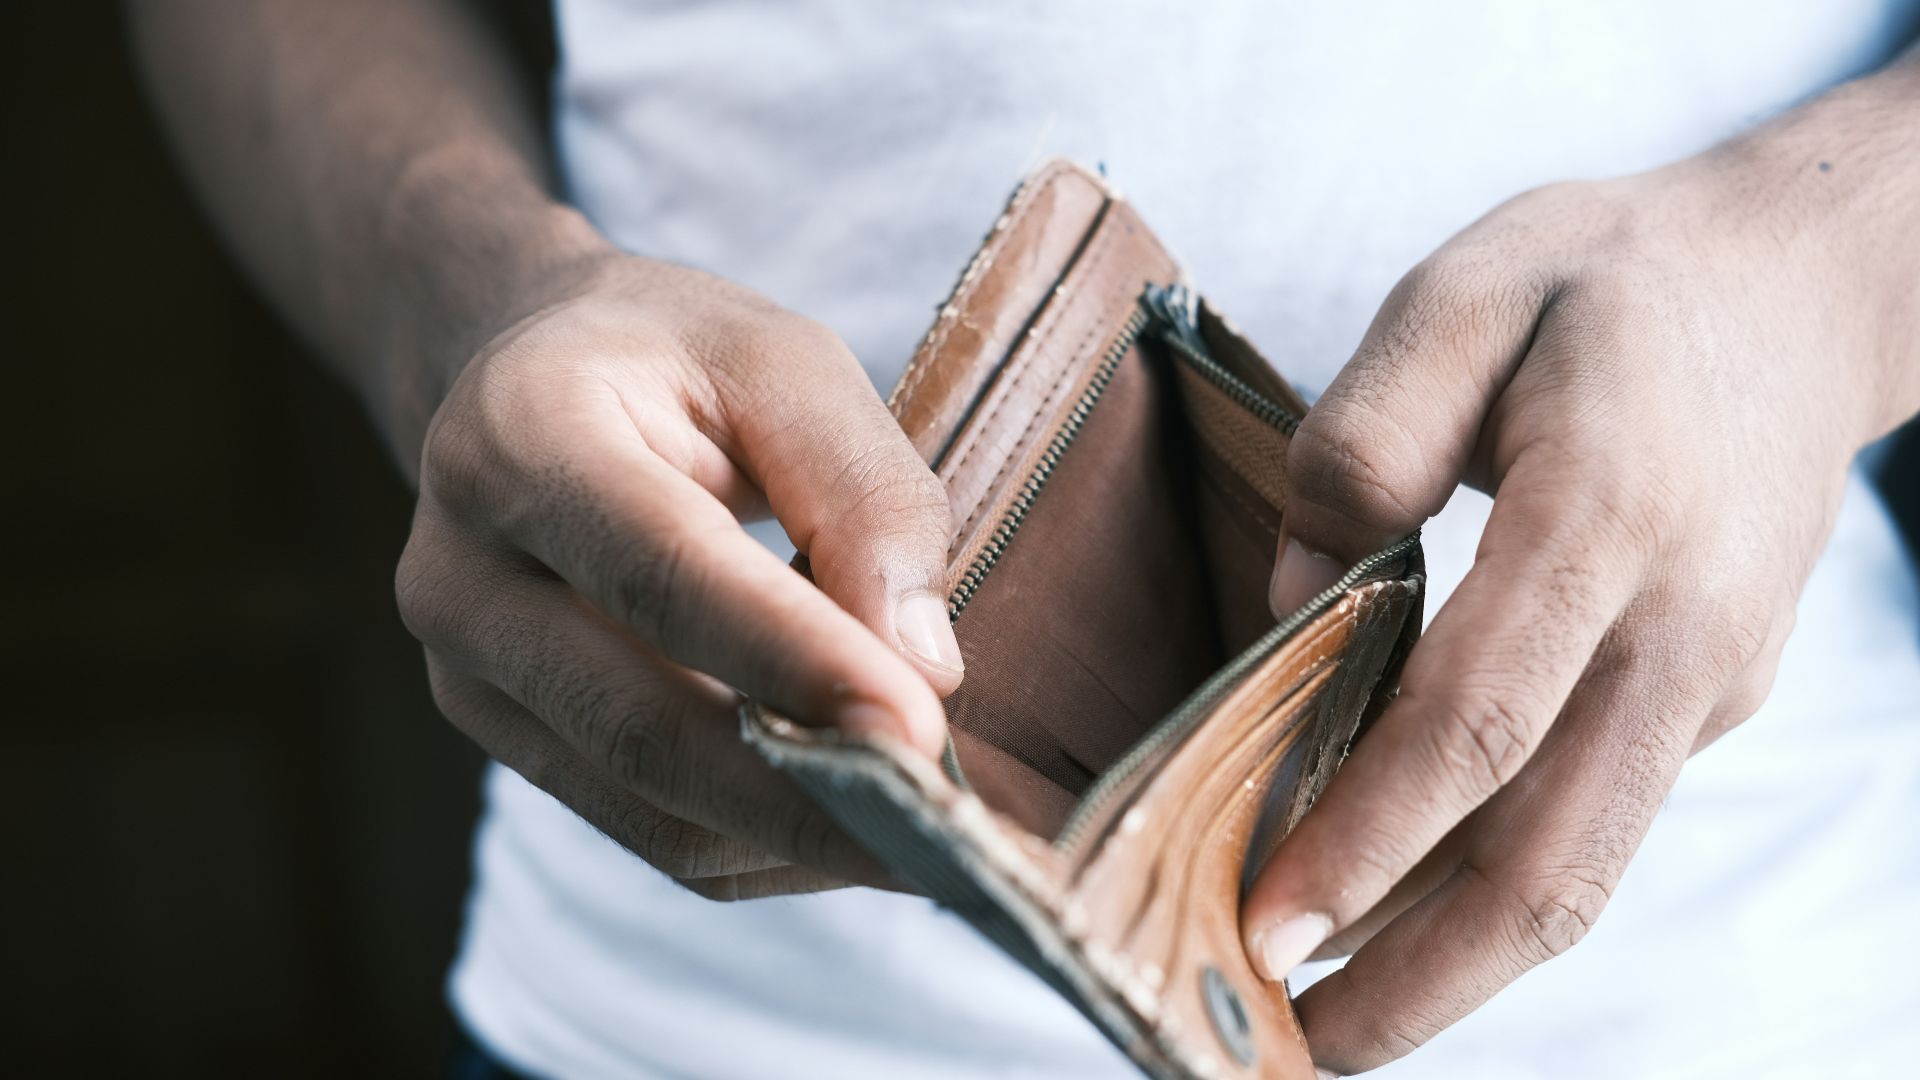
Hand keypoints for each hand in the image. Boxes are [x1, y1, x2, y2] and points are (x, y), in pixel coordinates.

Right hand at [396, 251, 962, 898]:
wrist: (530, 380)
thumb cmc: (674, 360)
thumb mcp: (786, 363)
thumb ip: (862, 494)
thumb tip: (923, 668)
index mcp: (522, 434)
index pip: (663, 573)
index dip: (794, 661)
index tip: (919, 730)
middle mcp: (462, 570)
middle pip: (641, 724)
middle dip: (806, 793)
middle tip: (946, 828)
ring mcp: (467, 673)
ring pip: (648, 807)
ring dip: (797, 836)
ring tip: (925, 833)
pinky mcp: (506, 739)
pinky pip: (650, 832)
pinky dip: (764, 845)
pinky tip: (851, 819)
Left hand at [1242, 75, 1919, 1071]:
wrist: (1797, 291)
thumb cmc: (1606, 284)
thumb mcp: (1467, 292)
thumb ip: (1365, 439)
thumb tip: (1296, 601)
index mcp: (1608, 513)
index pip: (1480, 719)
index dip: (1370, 837)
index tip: (1265, 923)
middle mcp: (1675, 628)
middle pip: (1550, 854)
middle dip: (1417, 975)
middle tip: (1288, 1047)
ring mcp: (1705, 679)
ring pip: (1583, 866)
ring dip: (1458, 966)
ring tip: (1336, 1021)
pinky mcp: (1705, 701)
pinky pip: (1593, 817)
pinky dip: (1497, 888)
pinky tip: (1403, 909)